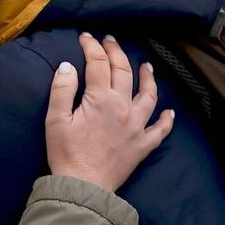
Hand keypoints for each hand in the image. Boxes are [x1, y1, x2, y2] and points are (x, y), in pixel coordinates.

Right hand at [44, 33, 173, 191]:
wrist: (83, 187)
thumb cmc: (66, 154)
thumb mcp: (55, 119)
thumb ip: (62, 89)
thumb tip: (67, 66)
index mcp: (100, 99)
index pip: (97, 63)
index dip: (91, 46)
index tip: (85, 37)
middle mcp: (123, 107)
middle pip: (123, 71)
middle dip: (116, 52)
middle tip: (109, 40)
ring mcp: (136, 126)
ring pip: (148, 94)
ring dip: (148, 77)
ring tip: (146, 65)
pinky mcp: (142, 145)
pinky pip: (160, 130)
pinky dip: (166, 119)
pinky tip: (170, 112)